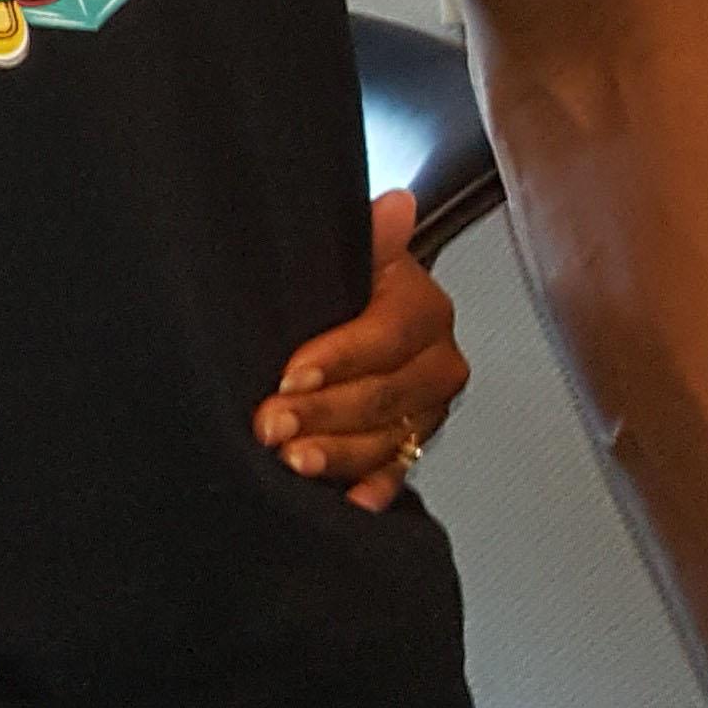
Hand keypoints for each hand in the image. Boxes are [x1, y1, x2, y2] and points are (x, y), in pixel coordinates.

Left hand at [254, 193, 470, 510]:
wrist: (358, 309)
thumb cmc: (347, 281)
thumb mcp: (349, 253)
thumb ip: (370, 237)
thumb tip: (395, 205)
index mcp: (425, 311)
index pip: (386, 337)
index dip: (338, 358)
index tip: (290, 374)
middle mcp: (436, 363)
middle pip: (384, 395)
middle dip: (323, 413)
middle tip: (271, 424)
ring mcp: (426, 409)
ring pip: (386, 439)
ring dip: (338, 455)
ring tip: (292, 462)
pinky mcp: (411, 444)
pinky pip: (396, 472)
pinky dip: (372, 489)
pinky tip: (348, 501)